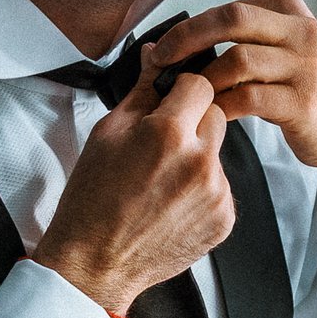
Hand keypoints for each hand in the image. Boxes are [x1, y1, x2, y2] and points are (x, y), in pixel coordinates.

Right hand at [32, 72, 234, 316]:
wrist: (95, 262)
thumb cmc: (92, 200)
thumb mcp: (107, 133)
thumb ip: (141, 90)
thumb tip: (155, 55)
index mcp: (168, 133)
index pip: (200, 84)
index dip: (183, 90)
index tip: (170, 102)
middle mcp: (199, 162)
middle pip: (216, 114)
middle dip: (192, 121)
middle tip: (159, 145)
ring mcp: (216, 194)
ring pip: (219, 151)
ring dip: (198, 156)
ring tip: (161, 180)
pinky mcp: (224, 219)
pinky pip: (222, 187)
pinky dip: (202, 189)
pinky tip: (171, 202)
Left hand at [147, 0, 316, 191]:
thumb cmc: (306, 90)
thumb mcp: (282, 51)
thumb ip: (241, 41)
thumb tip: (174, 41)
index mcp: (291, 11)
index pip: (230, 8)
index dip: (191, 27)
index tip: (164, 47)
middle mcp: (302, 32)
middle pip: (233, 19)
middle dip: (188, 37)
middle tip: (160, 59)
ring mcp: (306, 67)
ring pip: (238, 60)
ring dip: (203, 79)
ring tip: (186, 96)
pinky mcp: (304, 102)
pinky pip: (249, 98)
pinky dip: (222, 106)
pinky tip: (211, 115)